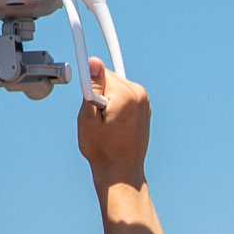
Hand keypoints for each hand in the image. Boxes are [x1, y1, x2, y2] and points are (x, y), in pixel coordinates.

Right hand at [77, 58, 150, 180]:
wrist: (121, 171)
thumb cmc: (102, 149)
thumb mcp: (88, 117)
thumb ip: (92, 87)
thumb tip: (94, 62)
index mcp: (126, 95)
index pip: (101, 73)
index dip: (90, 89)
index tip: (91, 104)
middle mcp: (140, 95)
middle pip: (110, 79)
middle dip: (100, 94)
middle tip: (98, 119)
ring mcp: (145, 102)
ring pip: (117, 88)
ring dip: (109, 100)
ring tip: (108, 125)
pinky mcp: (145, 108)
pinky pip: (125, 97)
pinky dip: (117, 105)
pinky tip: (116, 125)